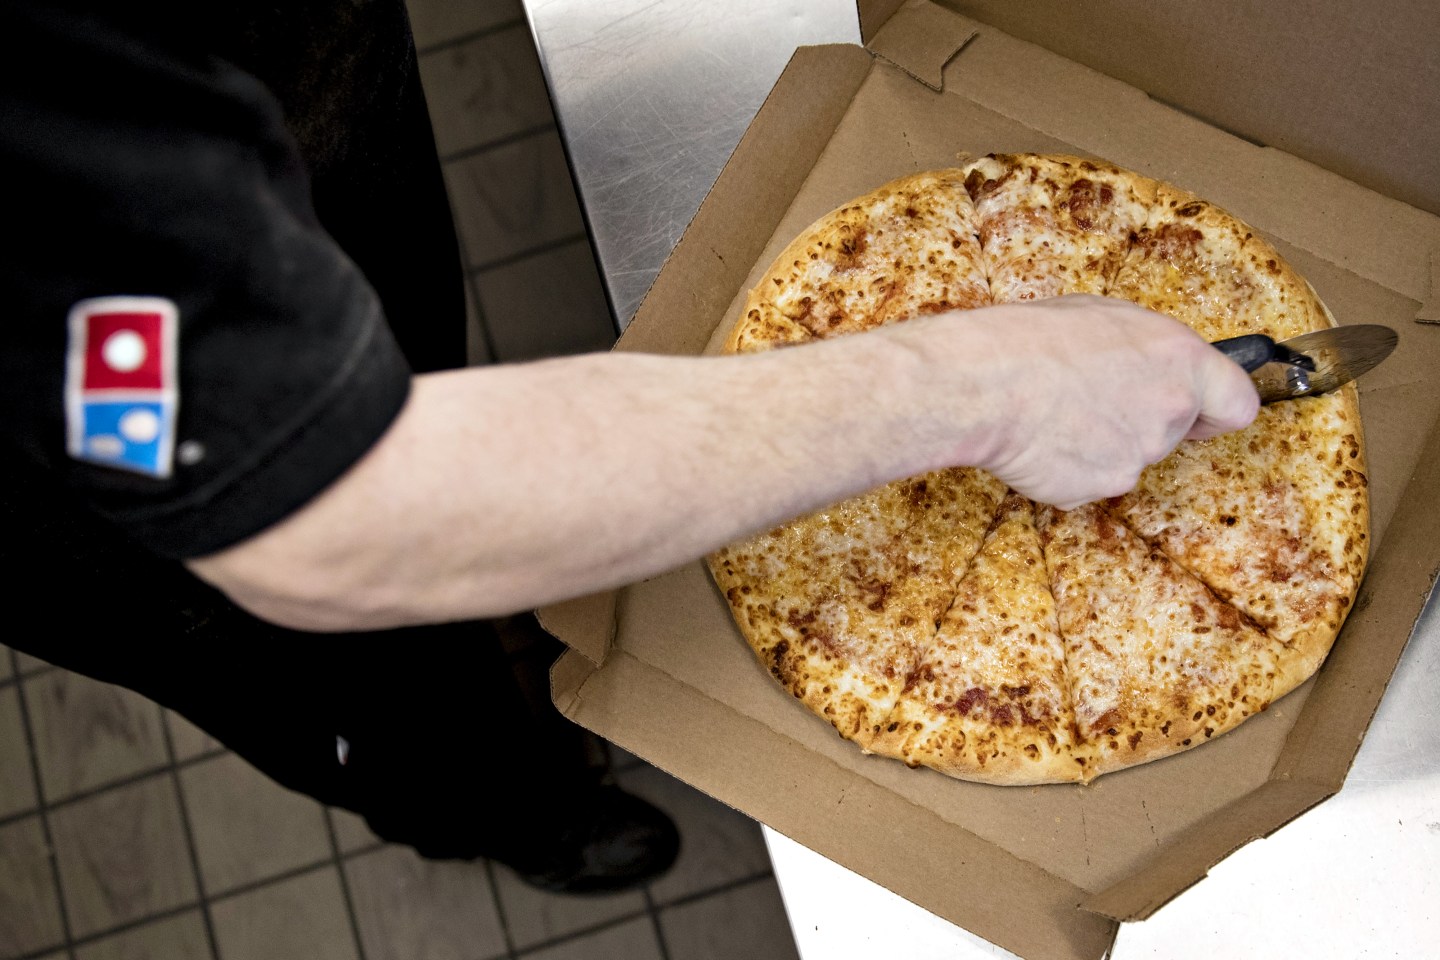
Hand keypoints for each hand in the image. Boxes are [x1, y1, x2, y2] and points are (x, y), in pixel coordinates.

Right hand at [896, 295, 1259, 508]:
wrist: (985, 384)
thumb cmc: (1032, 339)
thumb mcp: (1102, 317)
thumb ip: (1146, 351)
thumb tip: (1147, 366)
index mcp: (1181, 359)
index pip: (1237, 404)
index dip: (1217, 413)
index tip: (1202, 417)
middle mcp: (1171, 411)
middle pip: (1172, 432)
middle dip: (1138, 423)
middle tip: (1089, 403)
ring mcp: (1138, 456)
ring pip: (1126, 458)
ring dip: (1098, 446)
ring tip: (1054, 417)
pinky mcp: (1100, 488)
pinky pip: (1088, 482)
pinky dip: (1066, 469)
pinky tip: (1038, 443)